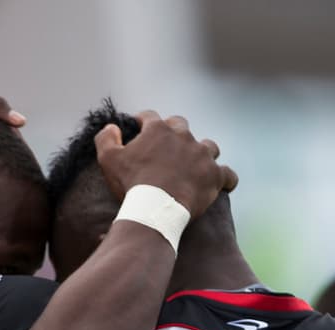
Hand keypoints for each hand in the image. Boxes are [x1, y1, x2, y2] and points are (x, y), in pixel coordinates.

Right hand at [95, 111, 238, 219]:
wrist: (156, 208)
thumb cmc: (131, 184)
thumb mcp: (108, 159)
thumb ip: (106, 138)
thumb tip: (112, 127)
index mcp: (158, 130)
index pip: (150, 116)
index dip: (143, 121)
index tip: (139, 128)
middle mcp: (183, 136)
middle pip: (181, 125)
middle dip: (174, 133)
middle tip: (167, 148)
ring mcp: (202, 155)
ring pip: (208, 146)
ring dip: (202, 152)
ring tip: (196, 164)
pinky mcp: (215, 176)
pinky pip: (228, 174)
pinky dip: (225, 178)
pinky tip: (223, 182)